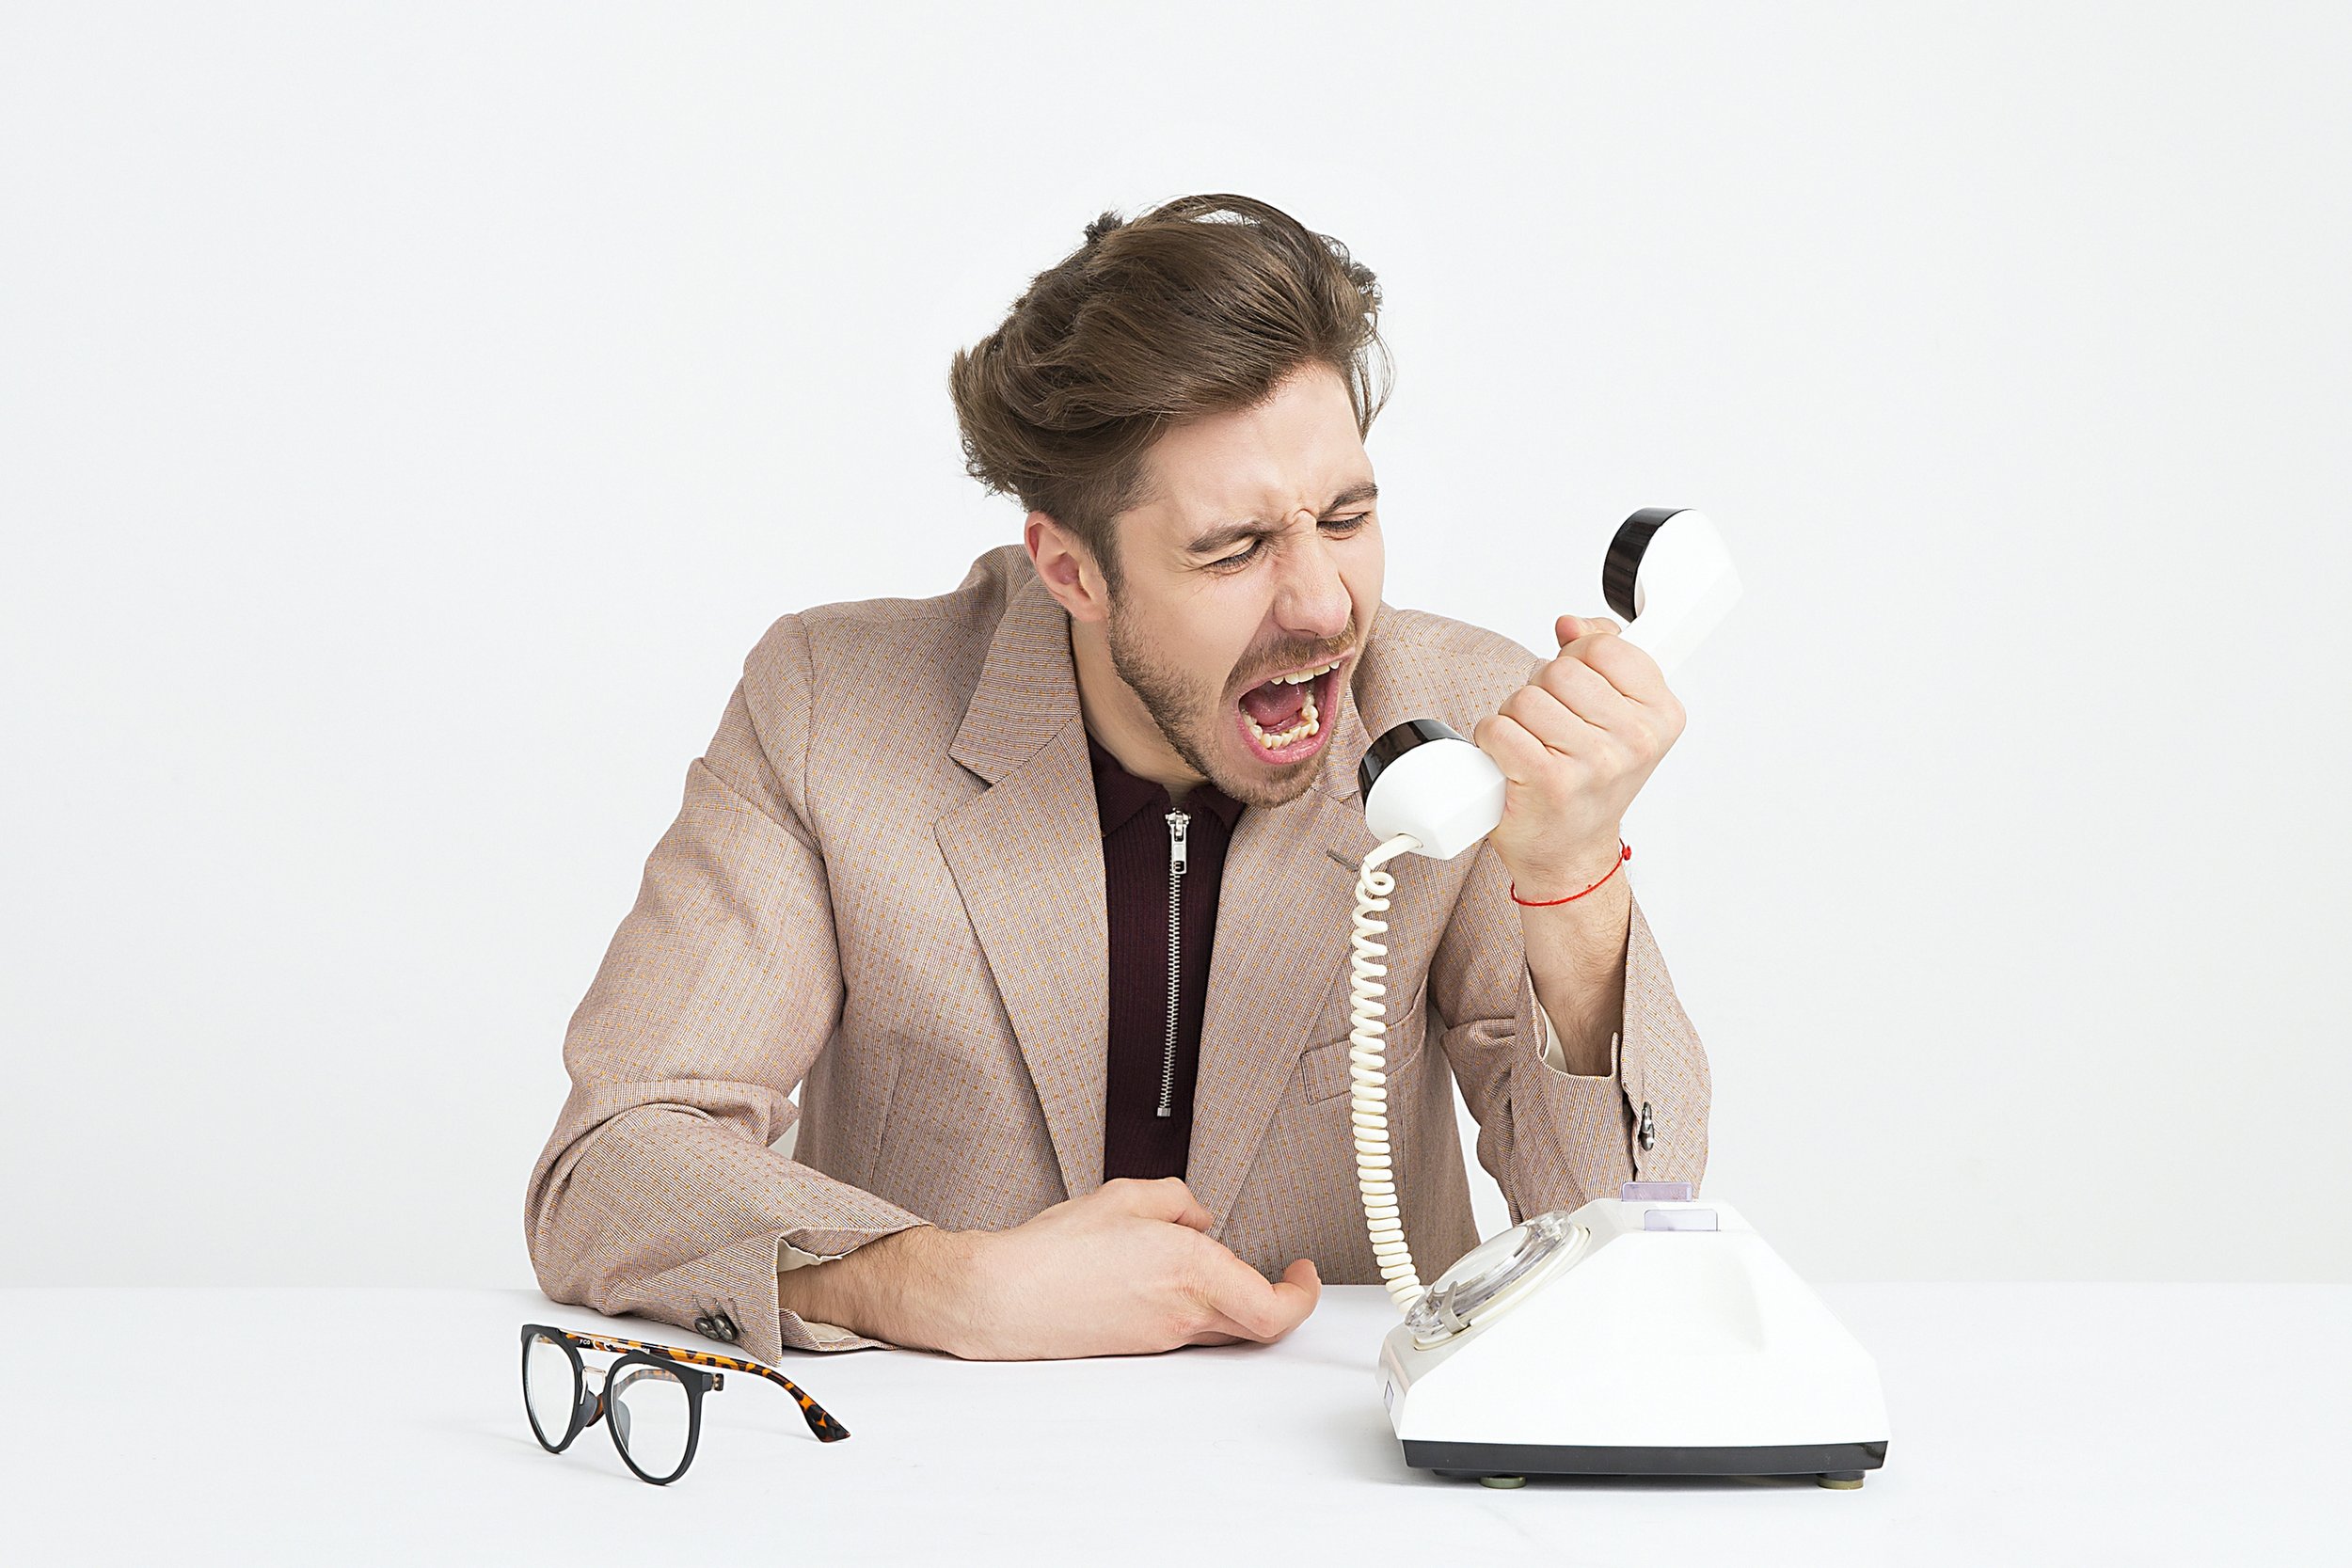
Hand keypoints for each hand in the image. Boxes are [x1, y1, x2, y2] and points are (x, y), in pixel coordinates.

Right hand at [946, 1177, 1319, 1358]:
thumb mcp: (1125, 1196)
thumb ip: (1177, 1199)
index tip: (1304, 1272)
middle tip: (1285, 1276)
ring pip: (1226, 1328)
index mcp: (1193, 1271)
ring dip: (1237, 1300)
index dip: (1303, 1295)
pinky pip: (1190, 1329)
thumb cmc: (1055, 1252)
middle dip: (1280, 1299)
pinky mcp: (1141, 1346)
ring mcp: (1164, 1337)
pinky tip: (1170, 1278)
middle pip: (1260, 1326)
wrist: (1005, 1298)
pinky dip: (1198, 1306)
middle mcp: (1185, 1313)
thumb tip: (1198, 1217)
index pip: (1276, 1307)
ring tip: (1217, 1264)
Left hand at [1471, 614, 1685, 900]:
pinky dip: (1492, 740)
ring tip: (1533, 746)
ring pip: (1525, 698)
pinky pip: (1499, 728)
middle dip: (1542, 691)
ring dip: (1515, 718)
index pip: (1604, 646)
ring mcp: (1594, 762)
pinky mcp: (1549, 782)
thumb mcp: (1616, 715)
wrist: (1570, 853)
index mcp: (1661, 715)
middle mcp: (1635, 740)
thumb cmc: (1590, 782)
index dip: (1577, 659)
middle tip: (1551, 727)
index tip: (1581, 688)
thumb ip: (1602, 656)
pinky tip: (1511, 761)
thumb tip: (1571, 624)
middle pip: (1559, 671)